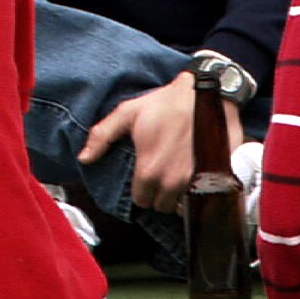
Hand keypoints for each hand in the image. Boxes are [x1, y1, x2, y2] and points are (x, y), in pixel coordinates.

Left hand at [77, 70, 240, 213]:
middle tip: (162, 174)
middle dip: (160, 194)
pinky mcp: (216, 178)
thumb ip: (102, 136)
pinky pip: (204, 198)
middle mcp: (171, 182)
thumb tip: (83, 158)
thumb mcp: (128, 112)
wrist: (206, 93)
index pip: (141, 201)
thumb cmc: (165, 102)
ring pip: (182, 206)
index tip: (147, 175)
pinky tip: (195, 176)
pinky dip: (198, 192)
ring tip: (178, 176)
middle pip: (162, 206)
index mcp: (148, 170)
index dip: (142, 189)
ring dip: (179, 196)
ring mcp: (195, 182)